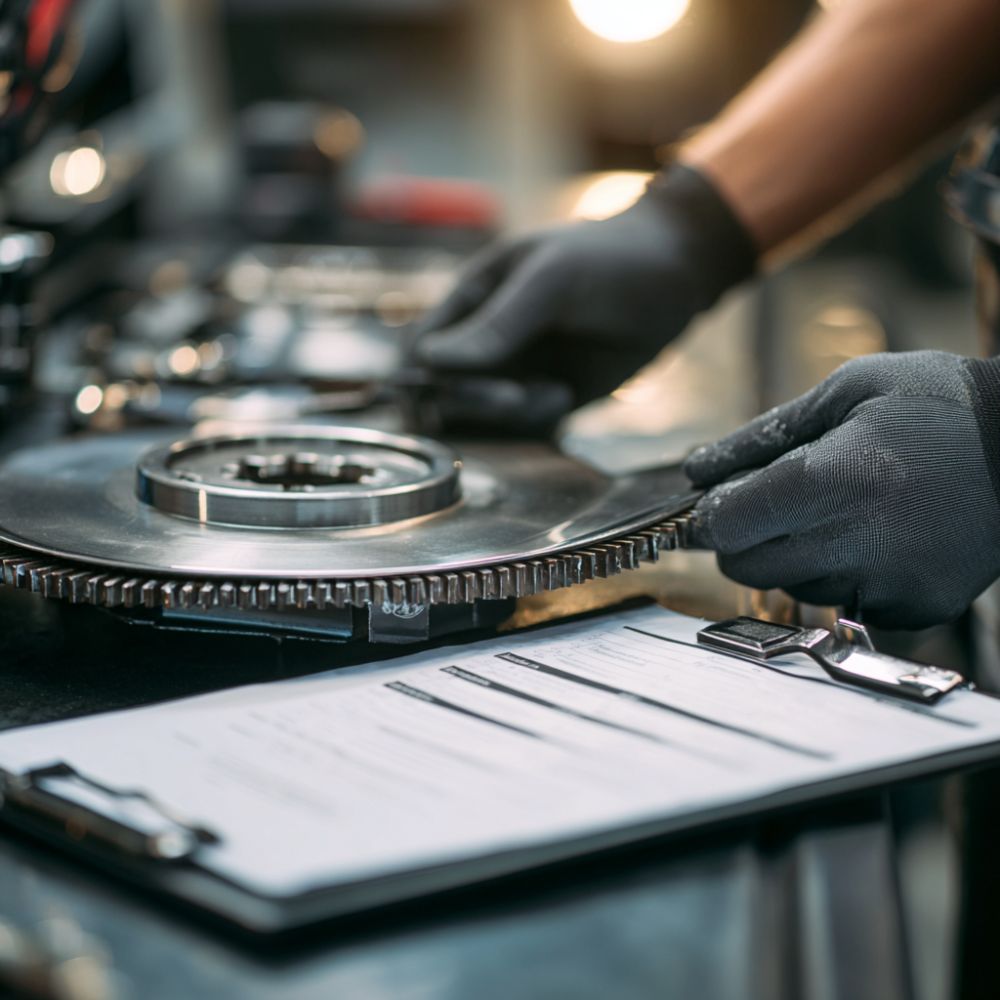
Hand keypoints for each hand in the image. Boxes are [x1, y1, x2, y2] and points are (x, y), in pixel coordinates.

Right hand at [413, 165, 755, 427]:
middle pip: (441, 392)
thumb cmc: (609, 260)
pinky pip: (518, 428)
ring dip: (507, 418)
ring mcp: (515, 372)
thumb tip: (433, 360)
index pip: (420, 349)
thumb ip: (498, 321)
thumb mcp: (552, 280)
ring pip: (477, 418)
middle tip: (519, 395)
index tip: (466, 381)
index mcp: (471, 300)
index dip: (428, 374)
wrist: (675, 277)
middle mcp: (485, 341)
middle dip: (474, 401)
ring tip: (554, 393)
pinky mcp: (545, 399)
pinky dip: (534, 423)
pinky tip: (565, 396)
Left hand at [684, 351, 999, 628]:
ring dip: (792, 556)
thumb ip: (761, 436)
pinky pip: (843, 603)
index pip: (730, 525)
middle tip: (773, 503)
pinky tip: (873, 536)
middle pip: (748, 567)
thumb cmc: (937, 405)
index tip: (719, 501)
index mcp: (836, 479)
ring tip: (839, 510)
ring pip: (792, 587)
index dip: (713, 514)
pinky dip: (841, 575)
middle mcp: (860, 542)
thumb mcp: (847, 391)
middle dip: (743, 538)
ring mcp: (890, 584)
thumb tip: (696, 468)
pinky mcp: (915, 608)